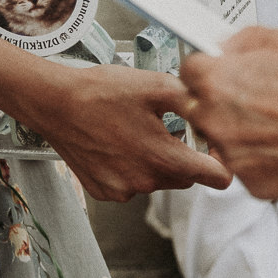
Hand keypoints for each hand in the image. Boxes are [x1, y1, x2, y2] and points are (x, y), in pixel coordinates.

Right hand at [22, 63, 231, 203]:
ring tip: (137, 131)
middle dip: (184, 157)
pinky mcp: (105, 192)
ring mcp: (123, 190)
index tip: (212, 147)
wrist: (55, 103)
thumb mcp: (156, 86)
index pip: (216, 178)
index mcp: (164, 158)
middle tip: (169, 128)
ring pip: (158, 181)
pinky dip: (131, 168)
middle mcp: (146, 182)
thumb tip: (216, 111)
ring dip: (156, 162)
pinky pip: (132, 184)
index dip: (222, 161)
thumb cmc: (102, 92)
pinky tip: (118, 143)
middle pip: (186, 179)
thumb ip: (193, 101)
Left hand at [179, 27, 277, 200]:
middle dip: (215, 99)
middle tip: (250, 95)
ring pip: (219, 140)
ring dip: (237, 130)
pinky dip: (259, 157)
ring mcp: (234, 157)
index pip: (186, 69)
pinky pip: (244, 166)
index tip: (218, 70)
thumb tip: (226, 45)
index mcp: (219, 82)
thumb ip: (243, 41)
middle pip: (194, 107)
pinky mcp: (254, 185)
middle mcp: (218, 121)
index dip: (206, 67)